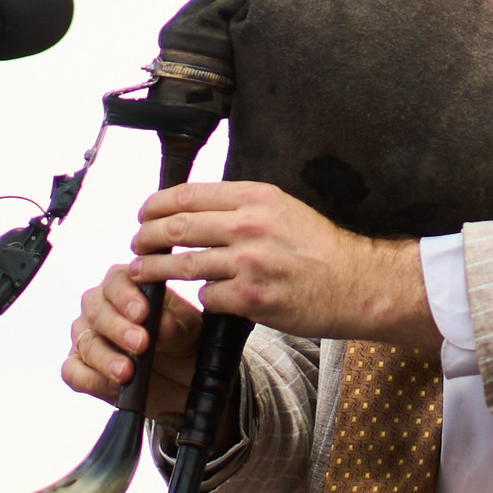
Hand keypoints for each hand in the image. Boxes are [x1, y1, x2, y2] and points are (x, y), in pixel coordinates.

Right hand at [64, 263, 200, 418]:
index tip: (143, 314)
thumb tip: (162, 322)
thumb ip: (174, 325)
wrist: (183, 378)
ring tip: (127, 372)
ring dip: (106, 358)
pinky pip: (73, 372)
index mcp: (127, 286)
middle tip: (140, 343)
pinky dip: (91, 379)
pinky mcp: (82, 369)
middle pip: (95, 310)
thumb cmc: (184, 341)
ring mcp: (88, 337)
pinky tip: (112, 386)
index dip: (126, 296)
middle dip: (118, 328)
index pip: (116, 281)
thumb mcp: (188, 331)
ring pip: (85, 342)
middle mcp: (100, 307)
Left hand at [129, 181, 437, 348]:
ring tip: (141, 271)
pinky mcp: (251, 298)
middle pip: (176, 227)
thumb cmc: (320, 247)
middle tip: (135, 243)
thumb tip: (197, 206)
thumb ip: (242, 206)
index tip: (144, 213)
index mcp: (255, 197)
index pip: (188, 194)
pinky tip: (202, 297)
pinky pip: (207, 296)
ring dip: (154, 269)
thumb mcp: (283, 208)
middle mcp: (249, 226)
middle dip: (146, 236)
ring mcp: (248, 263)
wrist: (356, 283)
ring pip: (182, 264)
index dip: (156, 204)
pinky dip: (201, 297)